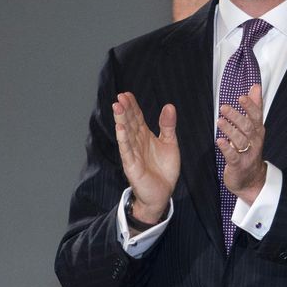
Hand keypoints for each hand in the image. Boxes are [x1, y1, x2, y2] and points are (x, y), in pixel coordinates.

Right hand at [112, 92, 178, 223]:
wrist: (162, 193)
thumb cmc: (164, 169)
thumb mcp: (170, 143)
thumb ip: (168, 125)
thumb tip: (169, 106)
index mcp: (145, 137)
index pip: (136, 118)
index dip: (132, 106)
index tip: (127, 94)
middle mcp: (137, 143)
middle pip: (130, 123)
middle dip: (125, 110)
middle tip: (120, 96)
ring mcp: (133, 154)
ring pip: (126, 134)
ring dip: (121, 120)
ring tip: (116, 107)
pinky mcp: (132, 165)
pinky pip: (127, 150)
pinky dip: (124, 139)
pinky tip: (120, 128)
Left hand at [216, 84, 266, 204]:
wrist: (252, 178)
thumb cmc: (250, 149)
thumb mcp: (254, 127)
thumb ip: (254, 106)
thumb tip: (255, 86)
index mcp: (257, 130)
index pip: (256, 115)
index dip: (250, 106)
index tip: (242, 97)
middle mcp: (255, 141)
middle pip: (247, 126)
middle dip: (237, 116)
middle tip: (224, 107)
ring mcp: (248, 153)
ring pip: (240, 140)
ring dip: (230, 130)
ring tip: (220, 121)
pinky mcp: (239, 165)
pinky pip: (233, 156)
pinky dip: (227, 148)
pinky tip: (220, 142)